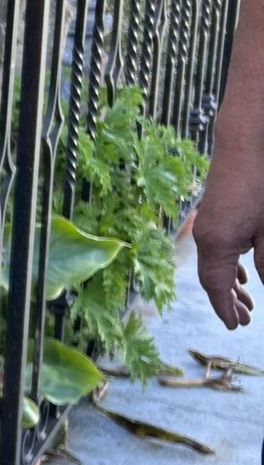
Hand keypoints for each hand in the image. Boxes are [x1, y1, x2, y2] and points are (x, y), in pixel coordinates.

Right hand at [194, 138, 263, 328]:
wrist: (248, 138)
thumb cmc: (261, 184)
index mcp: (216, 243)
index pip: (216, 287)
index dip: (226, 309)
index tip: (236, 327)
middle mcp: (205, 235)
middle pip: (213, 278)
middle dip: (229, 301)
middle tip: (245, 320)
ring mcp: (208, 221)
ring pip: (216, 263)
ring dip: (230, 284)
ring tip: (247, 301)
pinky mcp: (216, 210)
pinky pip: (218, 247)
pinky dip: (229, 265)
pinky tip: (243, 271)